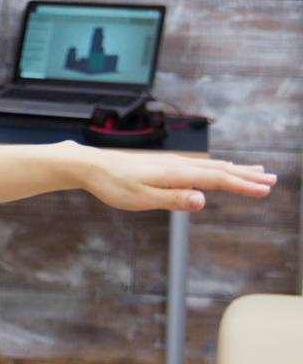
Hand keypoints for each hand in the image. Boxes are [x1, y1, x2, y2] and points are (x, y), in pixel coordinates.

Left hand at [67, 141, 275, 211]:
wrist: (91, 165)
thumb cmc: (113, 186)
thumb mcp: (141, 199)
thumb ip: (173, 200)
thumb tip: (203, 199)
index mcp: (177, 174)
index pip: (218, 180)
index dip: (243, 186)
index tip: (266, 190)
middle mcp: (178, 165)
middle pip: (220, 170)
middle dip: (247, 176)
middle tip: (273, 180)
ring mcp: (172, 164)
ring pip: (211, 166)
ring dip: (236, 170)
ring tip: (257, 171)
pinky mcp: (164, 165)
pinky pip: (199, 166)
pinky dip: (217, 168)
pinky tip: (218, 170)